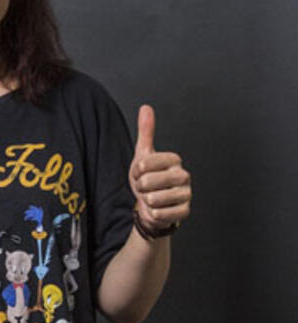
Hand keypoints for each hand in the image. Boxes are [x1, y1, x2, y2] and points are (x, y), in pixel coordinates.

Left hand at [129, 104, 191, 235]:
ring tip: (151, 198)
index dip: (136, 172)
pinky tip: (157, 210)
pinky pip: (160, 214)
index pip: (144, 164)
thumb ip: (146, 132)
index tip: (141, 174)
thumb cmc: (148, 178)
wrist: (152, 205)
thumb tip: (145, 108)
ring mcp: (186, 194)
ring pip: (153, 199)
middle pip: (147, 182)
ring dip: (146, 202)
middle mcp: (183, 175)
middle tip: (146, 188)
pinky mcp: (184, 211)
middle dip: (140, 188)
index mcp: (174, 159)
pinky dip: (153, 214)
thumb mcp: (143, 155)